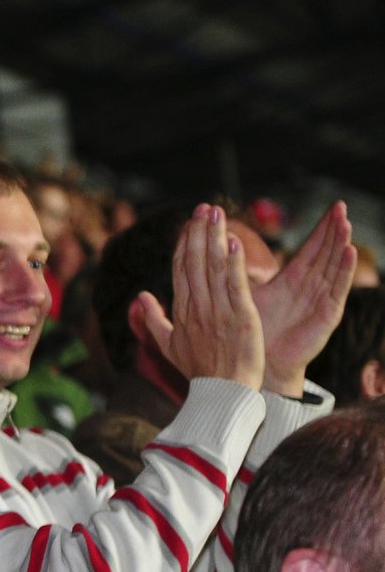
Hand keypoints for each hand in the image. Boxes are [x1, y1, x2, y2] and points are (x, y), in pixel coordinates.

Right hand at [140, 203, 263, 391]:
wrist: (222, 394)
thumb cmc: (199, 372)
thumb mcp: (169, 347)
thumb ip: (154, 320)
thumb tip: (139, 297)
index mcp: (181, 312)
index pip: (181, 270)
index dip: (185, 244)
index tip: (190, 222)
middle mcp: (197, 308)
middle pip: (195, 263)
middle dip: (198, 233)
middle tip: (203, 207)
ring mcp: (218, 312)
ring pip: (213, 269)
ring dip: (214, 239)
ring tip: (217, 214)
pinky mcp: (240, 317)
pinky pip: (235, 286)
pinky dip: (234, 264)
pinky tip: (233, 242)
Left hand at [253, 201, 355, 395]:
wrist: (260, 365)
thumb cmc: (253, 332)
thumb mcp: (246, 295)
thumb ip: (238, 272)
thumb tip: (223, 247)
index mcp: (293, 281)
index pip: (311, 248)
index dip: (322, 228)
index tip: (334, 206)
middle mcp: (310, 287)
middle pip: (325, 253)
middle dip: (334, 230)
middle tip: (341, 207)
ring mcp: (320, 301)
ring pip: (333, 268)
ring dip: (340, 245)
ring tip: (346, 224)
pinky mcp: (326, 316)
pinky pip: (336, 291)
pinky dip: (343, 272)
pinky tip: (349, 254)